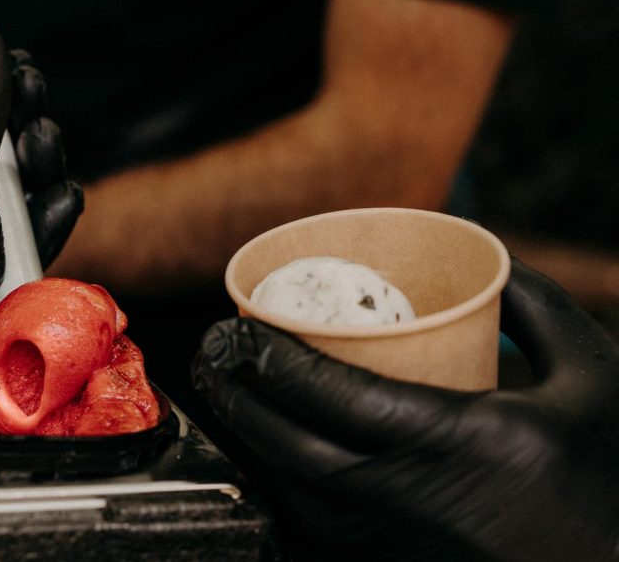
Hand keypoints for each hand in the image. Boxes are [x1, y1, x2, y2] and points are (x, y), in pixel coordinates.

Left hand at [192, 258, 618, 560]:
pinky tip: (266, 450)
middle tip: (214, 353)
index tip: (242, 328)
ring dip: (247, 439)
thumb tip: (478, 259)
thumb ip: (534, 306)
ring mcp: (399, 542)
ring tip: (227, 392)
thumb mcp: (592, 375)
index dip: (272, 361)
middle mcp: (417, 497)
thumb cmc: (608, 475)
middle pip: (292, 447)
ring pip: (291, 492)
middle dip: (237, 396)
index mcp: (465, 441)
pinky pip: (312, 524)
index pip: (336, 396)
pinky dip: (276, 482)